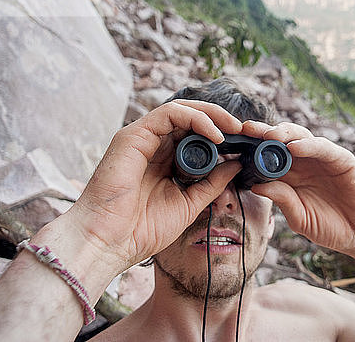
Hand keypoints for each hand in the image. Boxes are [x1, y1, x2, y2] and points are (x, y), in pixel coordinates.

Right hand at [69, 100, 242, 271]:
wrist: (109, 243)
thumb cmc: (142, 229)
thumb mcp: (189, 203)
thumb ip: (211, 183)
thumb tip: (236, 165)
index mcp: (164, 161)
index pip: (195, 136)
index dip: (221, 134)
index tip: (245, 143)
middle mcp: (153, 145)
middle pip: (191, 119)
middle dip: (221, 120)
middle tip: (245, 131)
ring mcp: (142, 138)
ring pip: (182, 110)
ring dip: (212, 116)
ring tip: (234, 129)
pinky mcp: (134, 135)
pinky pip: (170, 114)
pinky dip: (196, 119)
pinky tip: (215, 135)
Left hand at [242, 121, 354, 259]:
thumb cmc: (329, 226)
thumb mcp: (299, 217)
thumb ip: (282, 200)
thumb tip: (256, 185)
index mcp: (290, 174)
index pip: (266, 154)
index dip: (249, 147)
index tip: (231, 144)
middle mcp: (304, 162)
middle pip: (280, 140)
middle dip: (261, 133)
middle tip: (244, 130)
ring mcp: (322, 158)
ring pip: (299, 137)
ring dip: (283, 133)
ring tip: (267, 136)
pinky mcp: (341, 159)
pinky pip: (322, 147)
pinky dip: (308, 146)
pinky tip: (294, 147)